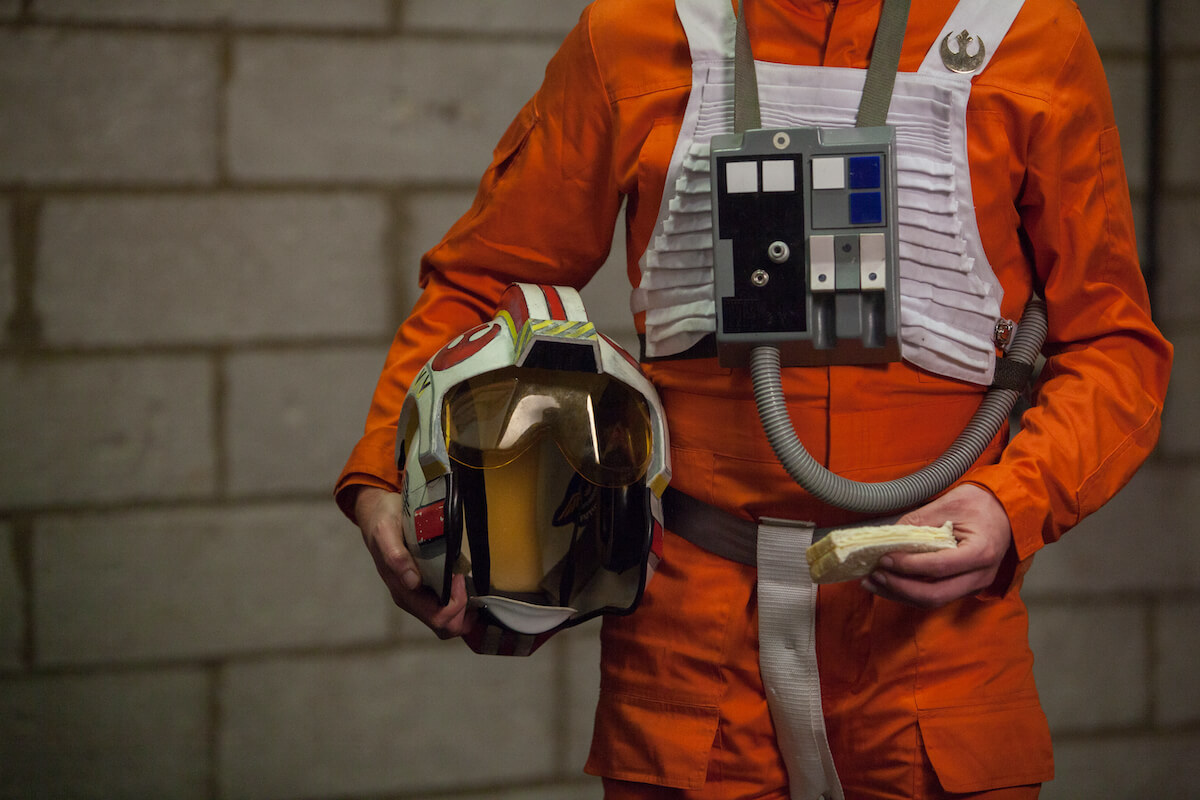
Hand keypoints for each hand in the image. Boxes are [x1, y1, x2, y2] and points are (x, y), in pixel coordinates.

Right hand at [354, 486, 474, 637]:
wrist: (376, 514)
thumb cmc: (383, 522)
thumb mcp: (386, 532)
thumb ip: (395, 556)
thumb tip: (412, 582)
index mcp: (402, 590)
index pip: (437, 616)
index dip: (455, 603)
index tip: (459, 576)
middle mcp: (410, 598)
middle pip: (444, 626)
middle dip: (463, 614)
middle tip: (468, 584)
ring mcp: (416, 595)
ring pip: (445, 622)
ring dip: (463, 613)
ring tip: (471, 588)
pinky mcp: (423, 589)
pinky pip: (443, 610)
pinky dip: (460, 606)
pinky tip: (466, 589)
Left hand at [861, 484, 1012, 607]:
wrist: (1006, 510)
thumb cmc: (980, 503)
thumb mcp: (948, 504)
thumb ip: (918, 522)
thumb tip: (887, 537)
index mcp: (980, 552)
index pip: (938, 567)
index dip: (907, 566)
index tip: (884, 559)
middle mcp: (980, 575)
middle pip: (935, 595)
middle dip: (899, 588)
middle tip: (873, 576)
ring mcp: (974, 585)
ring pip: (933, 600)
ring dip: (900, 594)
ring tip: (872, 582)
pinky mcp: (964, 586)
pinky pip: (935, 595)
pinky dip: (910, 591)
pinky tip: (889, 582)